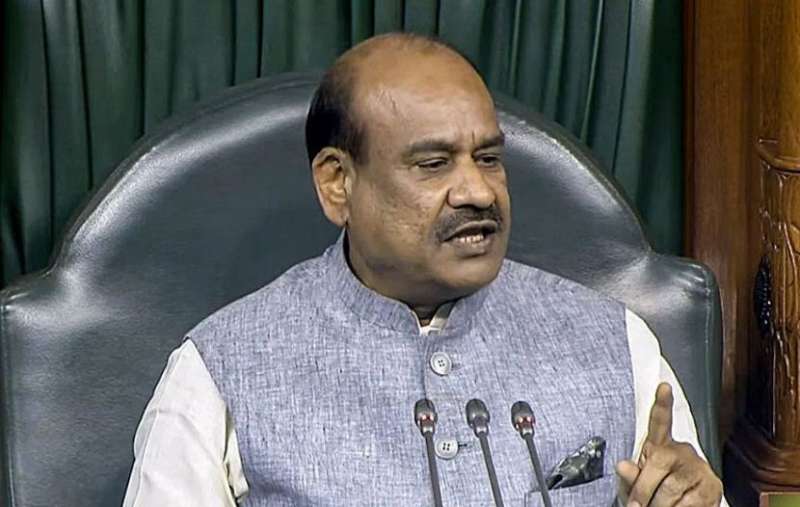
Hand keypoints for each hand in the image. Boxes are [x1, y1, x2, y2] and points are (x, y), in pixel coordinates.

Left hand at [615, 383, 722, 505]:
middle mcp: (682, 452)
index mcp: (660, 446)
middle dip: (643, 491)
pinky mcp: (712, 487)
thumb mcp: (636, 484)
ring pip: (672, 488)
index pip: (660, 422)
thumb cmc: (653, 494)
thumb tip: (622, 465)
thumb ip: (631, 475)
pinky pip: (689, 503)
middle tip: (635, 506)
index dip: (662, 404)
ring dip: (658, 505)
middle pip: (659, 465)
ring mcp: (699, 468)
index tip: (663, 387)